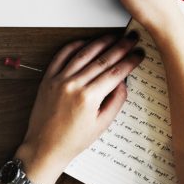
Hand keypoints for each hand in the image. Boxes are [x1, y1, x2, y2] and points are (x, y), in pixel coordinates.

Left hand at [16, 33, 143, 183]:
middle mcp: (73, 85)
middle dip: (120, 47)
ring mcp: (59, 79)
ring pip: (84, 53)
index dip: (129, 61)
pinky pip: (62, 55)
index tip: (138, 54)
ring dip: (100, 42)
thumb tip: (123, 82)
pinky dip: (74, 46)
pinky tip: (85, 42)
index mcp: (88, 98)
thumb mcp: (101, 125)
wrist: (45, 147)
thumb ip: (115, 102)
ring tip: (113, 36)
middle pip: (102, 60)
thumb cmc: (72, 140)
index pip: (115, 73)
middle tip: (131, 39)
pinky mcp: (48, 77)